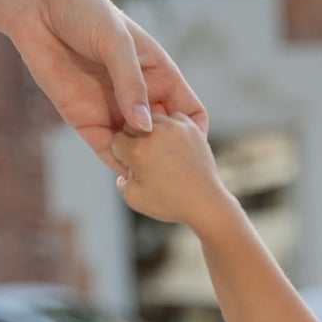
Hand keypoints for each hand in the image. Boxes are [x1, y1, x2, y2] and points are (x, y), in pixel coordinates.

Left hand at [6, 0, 207, 169]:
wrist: (36, 6)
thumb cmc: (84, 11)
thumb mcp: (117, 42)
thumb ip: (131, 83)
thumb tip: (145, 127)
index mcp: (159, 74)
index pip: (189, 112)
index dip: (194, 132)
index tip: (192, 148)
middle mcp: (139, 97)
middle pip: (164, 137)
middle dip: (168, 155)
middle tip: (167, 168)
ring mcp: (113, 110)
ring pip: (137, 148)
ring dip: (143, 163)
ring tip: (148, 174)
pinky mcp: (86, 120)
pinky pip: (108, 150)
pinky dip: (118, 164)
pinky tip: (125, 172)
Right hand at [110, 111, 229, 229]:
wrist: (205, 202)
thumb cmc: (169, 203)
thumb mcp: (133, 199)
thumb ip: (119, 181)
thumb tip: (123, 169)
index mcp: (138, 151)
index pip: (116, 141)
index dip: (122, 156)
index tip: (133, 167)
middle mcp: (155, 134)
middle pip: (130, 126)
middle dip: (133, 142)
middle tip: (145, 160)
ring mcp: (174, 127)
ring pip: (150, 119)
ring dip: (150, 132)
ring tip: (159, 153)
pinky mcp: (190, 127)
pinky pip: (172, 118)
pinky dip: (170, 129)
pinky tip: (172, 145)